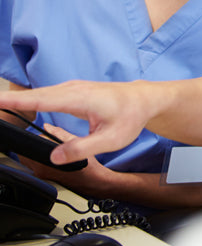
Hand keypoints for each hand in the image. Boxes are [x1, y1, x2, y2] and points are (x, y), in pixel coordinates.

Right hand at [0, 80, 150, 164]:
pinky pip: (47, 95)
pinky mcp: (72, 91)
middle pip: (35, 95)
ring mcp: (73, 88)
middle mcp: (74, 90)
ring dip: (17, 99)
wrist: (143, 100)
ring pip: (40, 94)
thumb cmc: (130, 116)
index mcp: (80, 99)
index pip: (41, 100)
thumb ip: (83, 149)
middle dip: (9, 100)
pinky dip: (30, 99)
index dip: (16, 102)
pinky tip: (19, 105)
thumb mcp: (111, 140)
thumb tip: (55, 157)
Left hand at [21, 124, 113, 196]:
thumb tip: (46, 127)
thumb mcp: (75, 142)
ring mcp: (41, 176)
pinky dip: (42, 160)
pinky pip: (36, 167)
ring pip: (31, 160)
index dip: (40, 136)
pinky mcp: (43, 179)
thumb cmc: (86, 164)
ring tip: (55, 150)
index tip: (48, 135)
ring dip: (39, 153)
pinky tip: (56, 159)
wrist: (92, 181)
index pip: (33, 143)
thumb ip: (59, 133)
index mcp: (47, 159)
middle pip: (28, 152)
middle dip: (37, 145)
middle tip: (51, 141)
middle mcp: (41, 170)